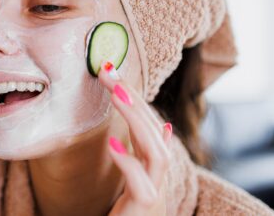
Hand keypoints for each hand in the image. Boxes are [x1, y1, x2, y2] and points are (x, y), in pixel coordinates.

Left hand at [98, 61, 172, 215]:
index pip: (151, 127)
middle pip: (154, 135)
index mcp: (155, 170)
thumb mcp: (135, 181)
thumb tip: (163, 126)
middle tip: (110, 72)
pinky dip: (130, 163)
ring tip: (116, 95)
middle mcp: (159, 181)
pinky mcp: (144, 211)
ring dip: (137, 122)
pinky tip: (113, 143)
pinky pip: (142, 186)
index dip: (136, 98)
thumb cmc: (129, 214)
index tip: (113, 71)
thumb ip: (146, 156)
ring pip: (157, 156)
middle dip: (134, 101)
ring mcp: (154, 197)